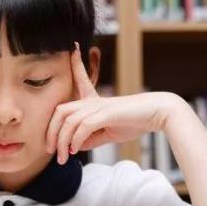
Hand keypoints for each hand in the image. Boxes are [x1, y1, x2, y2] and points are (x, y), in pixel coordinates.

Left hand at [45, 43, 181, 163]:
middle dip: (50, 131)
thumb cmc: (135, 121)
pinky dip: (76, 140)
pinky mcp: (105, 113)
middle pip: (60, 111)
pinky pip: (83, 126)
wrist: (157, 114)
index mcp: (94, 101)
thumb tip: (74, 146)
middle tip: (49, 150)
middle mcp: (92, 101)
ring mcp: (98, 106)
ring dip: (62, 142)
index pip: (79, 80)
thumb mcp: (108, 133)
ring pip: (69, 121)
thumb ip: (91, 138)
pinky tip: (75, 150)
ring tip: (62, 158)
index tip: (73, 48)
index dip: (74, 64)